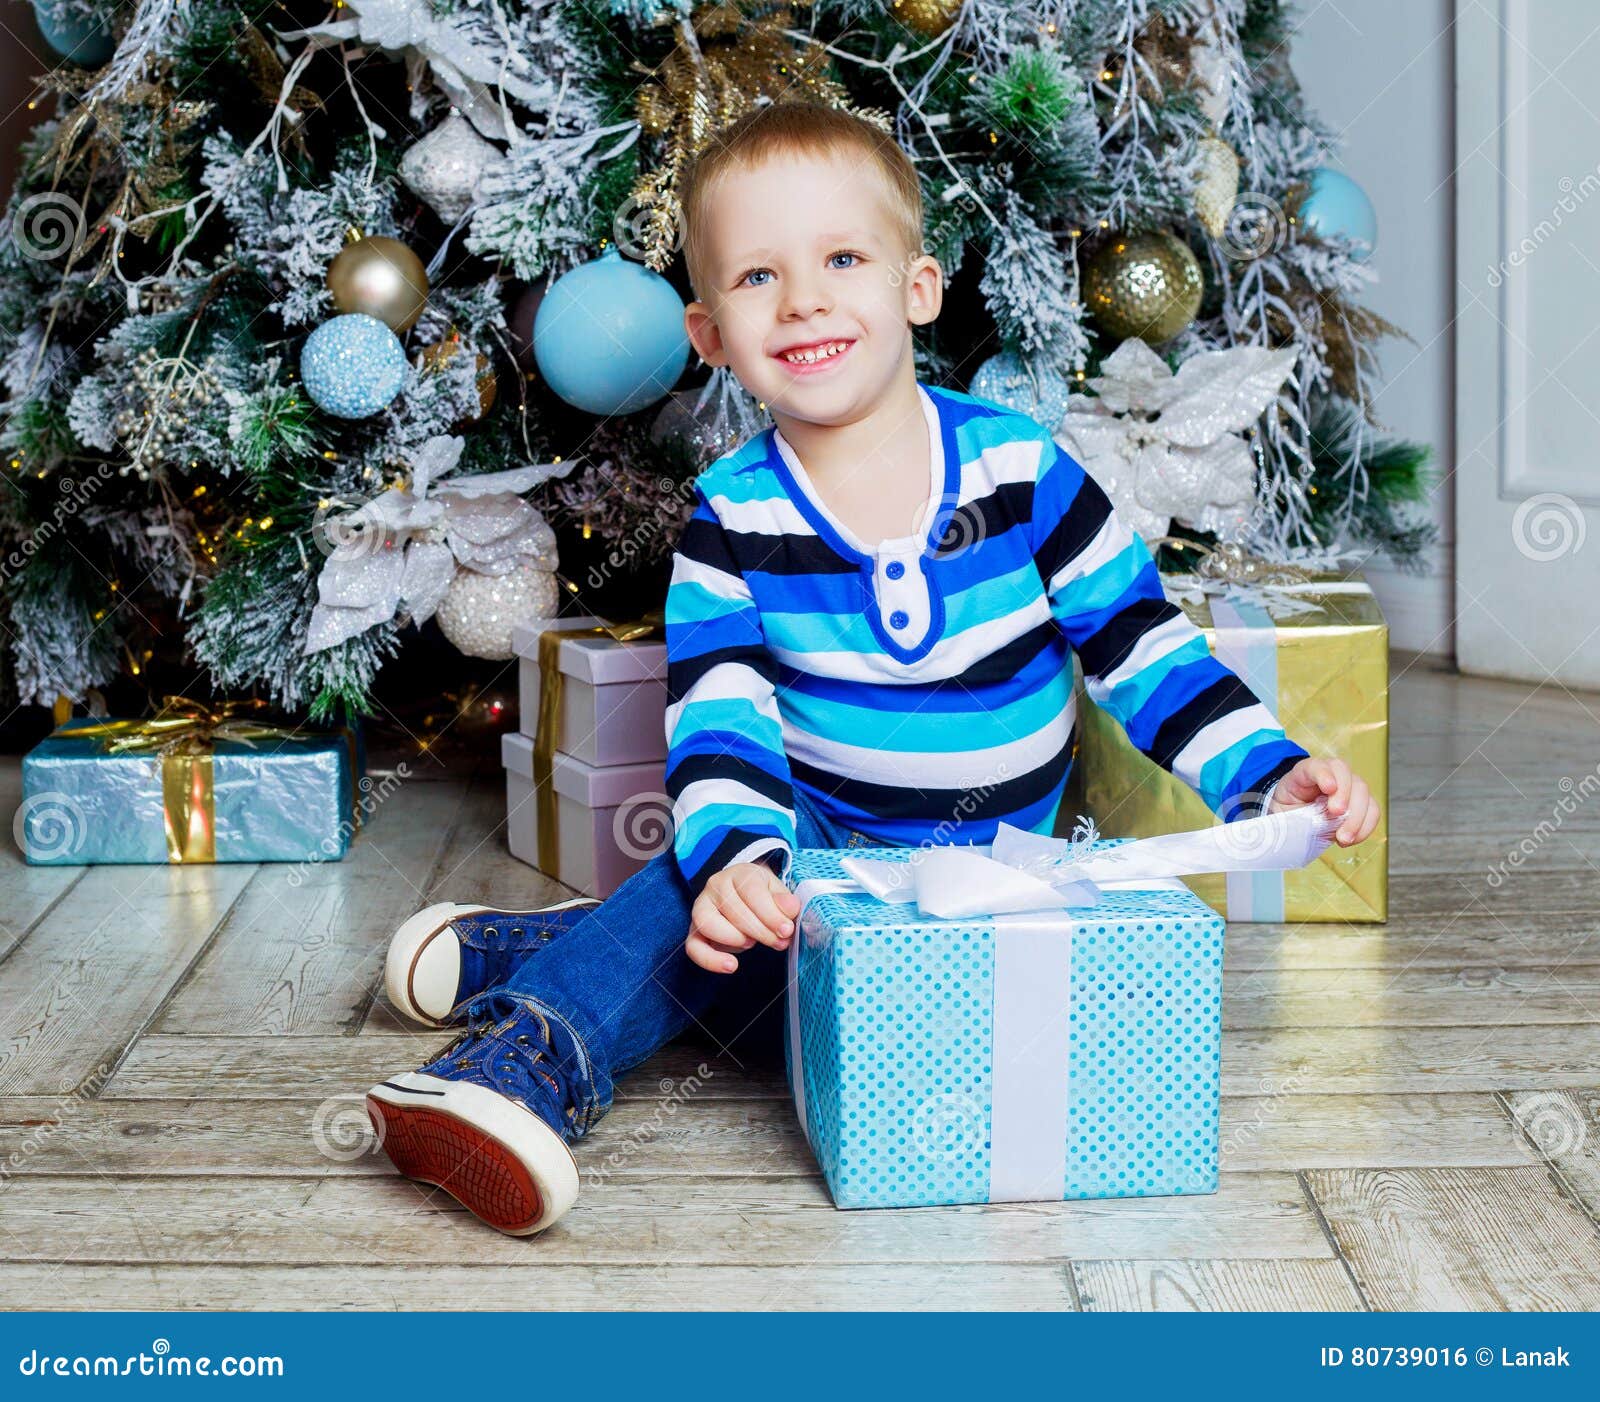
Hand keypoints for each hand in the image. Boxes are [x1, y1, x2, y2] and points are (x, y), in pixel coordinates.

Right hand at [685, 860, 801, 973]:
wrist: (742, 896)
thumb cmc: (761, 895)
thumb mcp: (776, 892)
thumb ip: (784, 901)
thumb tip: (791, 907)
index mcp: (739, 873)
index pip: (751, 891)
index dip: (771, 913)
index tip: (786, 930)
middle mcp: (715, 886)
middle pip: (733, 909)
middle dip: (760, 931)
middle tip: (778, 942)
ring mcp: (701, 907)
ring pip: (709, 924)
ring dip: (736, 939)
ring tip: (752, 943)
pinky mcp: (694, 931)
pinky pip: (693, 946)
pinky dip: (710, 960)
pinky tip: (731, 965)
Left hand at [1267, 756, 1380, 847]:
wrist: (1296, 815)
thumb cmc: (1288, 810)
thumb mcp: (1281, 810)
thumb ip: (1290, 814)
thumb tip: (1298, 827)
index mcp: (1306, 772)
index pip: (1317, 766)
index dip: (1324, 774)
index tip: (1329, 788)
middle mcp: (1331, 774)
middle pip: (1347, 775)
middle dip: (1345, 796)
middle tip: (1336, 814)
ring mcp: (1349, 786)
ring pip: (1363, 792)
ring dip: (1357, 817)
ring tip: (1343, 838)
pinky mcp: (1360, 802)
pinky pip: (1372, 811)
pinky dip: (1365, 827)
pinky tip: (1351, 839)